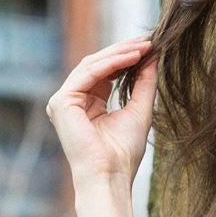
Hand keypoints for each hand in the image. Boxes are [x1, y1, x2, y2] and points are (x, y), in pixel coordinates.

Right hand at [46, 37, 157, 190]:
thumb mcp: (139, 110)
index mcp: (87, 105)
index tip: (149, 47)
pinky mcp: (62, 101)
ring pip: (92, 65)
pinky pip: (89, 73)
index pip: (105, 73)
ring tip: (143, 47)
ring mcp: (64, 101)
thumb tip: (153, 57)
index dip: (125, 58)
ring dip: (119, 54)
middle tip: (147, 41)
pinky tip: (132, 57)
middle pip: (97, 65)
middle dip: (123, 51)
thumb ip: (144, 83)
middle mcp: (72, 101)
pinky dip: (112, 63)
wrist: (110, 175)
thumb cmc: (123, 153)